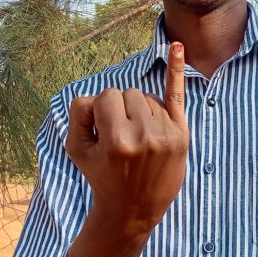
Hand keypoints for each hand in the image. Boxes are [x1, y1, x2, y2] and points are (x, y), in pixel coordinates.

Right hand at [63, 42, 188, 256]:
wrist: (133, 210)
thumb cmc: (101, 176)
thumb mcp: (76, 149)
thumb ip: (78, 114)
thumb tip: (96, 96)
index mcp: (116, 139)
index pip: (107, 96)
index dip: (101, 111)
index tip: (102, 131)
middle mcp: (143, 136)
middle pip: (129, 93)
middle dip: (121, 109)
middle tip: (120, 138)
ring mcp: (165, 135)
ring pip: (148, 97)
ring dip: (139, 111)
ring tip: (137, 140)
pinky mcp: (181, 136)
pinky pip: (177, 95)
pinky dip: (177, 69)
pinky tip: (176, 46)